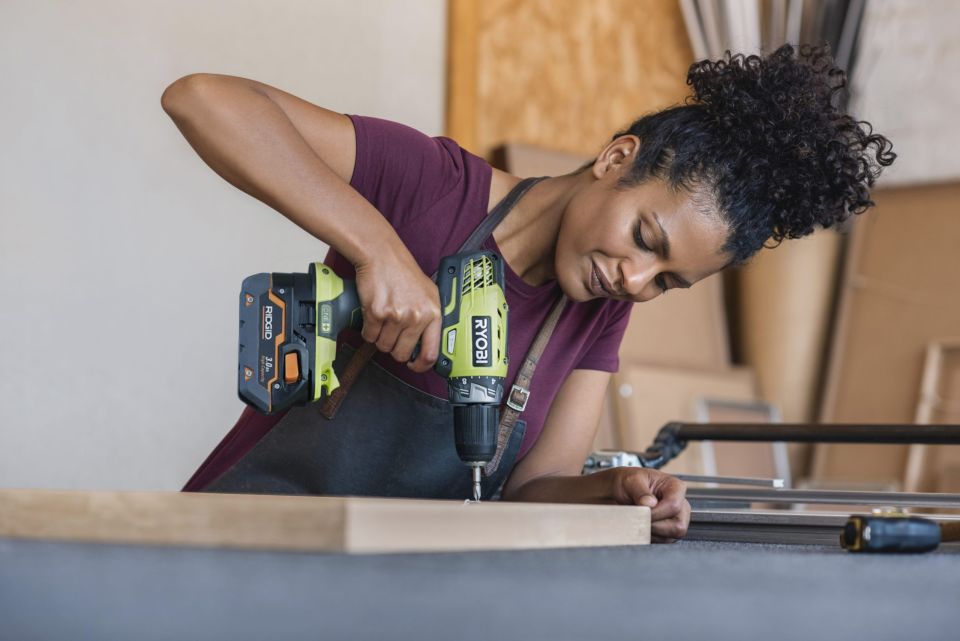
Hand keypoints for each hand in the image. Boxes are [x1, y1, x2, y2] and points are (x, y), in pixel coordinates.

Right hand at [353, 246, 440, 372]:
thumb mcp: (428, 294)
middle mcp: (417, 316)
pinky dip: (368, 330)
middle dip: (394, 349)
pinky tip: (373, 316)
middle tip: (392, 336)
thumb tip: (427, 346)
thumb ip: (430, 318)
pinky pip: (369, 336)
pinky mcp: (377, 313)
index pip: (431, 353)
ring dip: (380, 338)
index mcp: (433, 313)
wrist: (382, 255)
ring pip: (383, 346)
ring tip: (383, 320)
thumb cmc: (403, 273)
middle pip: (402, 354)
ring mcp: (397, 316)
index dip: (421, 365)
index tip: (414, 365)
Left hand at [611, 468, 689, 542]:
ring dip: (650, 532)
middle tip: (638, 519)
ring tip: (637, 520)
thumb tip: (649, 504)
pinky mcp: (668, 533)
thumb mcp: (631, 481)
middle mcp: (680, 505)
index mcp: (675, 487)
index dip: (656, 512)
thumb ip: (640, 491)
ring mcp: (676, 521)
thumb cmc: (628, 483)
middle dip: (655, 526)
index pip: (674, 506)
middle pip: (677, 526)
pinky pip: (662, 543)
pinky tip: (639, 526)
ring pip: (670, 537)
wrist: (618, 492)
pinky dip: (648, 537)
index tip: (641, 512)